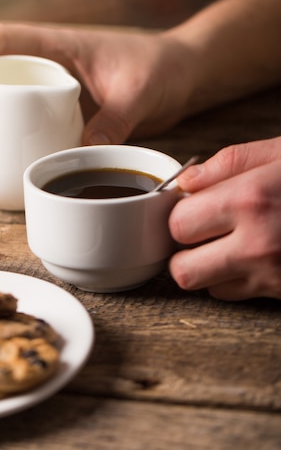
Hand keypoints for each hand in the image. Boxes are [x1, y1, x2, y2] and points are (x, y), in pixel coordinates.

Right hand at [0, 22, 192, 154]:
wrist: (183, 77)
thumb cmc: (162, 68)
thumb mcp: (139, 92)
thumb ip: (114, 121)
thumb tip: (82, 154)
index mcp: (60, 45)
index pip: (3, 39)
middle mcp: (51, 67)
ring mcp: (55, 93)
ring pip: (5, 107)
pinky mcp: (65, 116)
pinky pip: (30, 129)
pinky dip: (11, 146)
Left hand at [169, 137, 280, 299]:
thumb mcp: (280, 152)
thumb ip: (227, 164)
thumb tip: (186, 182)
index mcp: (250, 200)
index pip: (178, 224)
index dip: (181, 214)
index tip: (193, 207)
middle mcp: (258, 244)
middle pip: (183, 270)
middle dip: (186, 250)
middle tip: (201, 231)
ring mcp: (274, 275)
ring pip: (207, 288)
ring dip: (209, 268)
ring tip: (229, 243)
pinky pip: (236, 296)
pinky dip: (234, 280)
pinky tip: (251, 257)